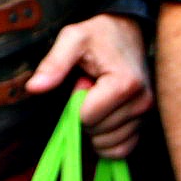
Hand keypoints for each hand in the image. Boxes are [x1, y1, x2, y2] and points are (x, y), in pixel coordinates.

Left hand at [29, 11, 151, 158]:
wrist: (128, 30)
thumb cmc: (99, 34)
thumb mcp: (72, 38)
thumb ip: (54, 63)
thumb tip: (33, 88)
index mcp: (125, 84)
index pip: (87, 118)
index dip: (76, 103)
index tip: (84, 80)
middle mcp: (142, 102)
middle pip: (97, 132)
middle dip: (86, 114)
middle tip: (92, 87)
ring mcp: (146, 115)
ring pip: (109, 145)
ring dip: (96, 128)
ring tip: (100, 97)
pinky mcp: (146, 123)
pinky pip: (123, 149)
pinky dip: (107, 141)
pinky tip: (104, 117)